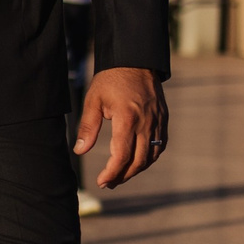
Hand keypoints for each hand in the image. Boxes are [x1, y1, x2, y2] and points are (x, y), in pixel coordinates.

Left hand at [75, 67, 165, 188]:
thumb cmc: (110, 80)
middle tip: (108, 183)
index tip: (102, 181)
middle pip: (139, 161)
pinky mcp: (163, 119)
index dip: (112, 173)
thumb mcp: (94, 100)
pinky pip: (160, 145)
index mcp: (127, 118)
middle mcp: (146, 122)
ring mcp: (158, 121)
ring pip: (151, 156)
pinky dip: (149, 158)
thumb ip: (88, 127)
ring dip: (136, 169)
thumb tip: (79, 151)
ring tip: (120, 175)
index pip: (122, 155)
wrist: (135, 60)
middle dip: (123, 176)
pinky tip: (137, 161)